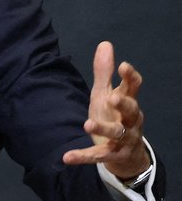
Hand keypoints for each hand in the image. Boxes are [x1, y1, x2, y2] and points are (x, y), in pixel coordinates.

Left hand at [62, 41, 150, 179]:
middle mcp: (129, 120)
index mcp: (127, 102)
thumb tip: (105, 43)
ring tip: (87, 124)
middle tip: (113, 97)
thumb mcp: (106, 93)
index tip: (124, 65)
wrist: (125, 154)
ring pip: (117, 134)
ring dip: (103, 129)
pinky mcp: (112, 155)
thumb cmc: (114, 116)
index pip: (133, 88)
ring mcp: (123, 139)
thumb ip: (104, 72)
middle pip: (131, 111)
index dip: (130, 77)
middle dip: (123, 104)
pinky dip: (83, 156)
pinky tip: (67, 157)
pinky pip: (98, 156)